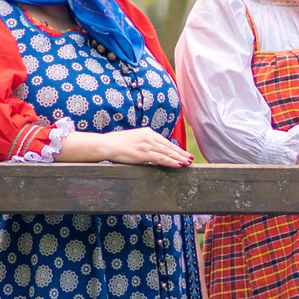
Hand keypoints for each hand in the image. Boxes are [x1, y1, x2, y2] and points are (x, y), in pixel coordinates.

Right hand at [59, 128, 192, 168]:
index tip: (184, 153)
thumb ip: (144, 144)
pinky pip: (161, 159)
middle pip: (169, 147)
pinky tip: (178, 165)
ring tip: (188, 163)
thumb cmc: (117, 143)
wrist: (107, 145)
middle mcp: (150, 137)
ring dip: (179, 158)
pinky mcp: (144, 153)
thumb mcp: (133, 140)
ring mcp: (147, 145)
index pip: (165, 142)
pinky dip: (171, 162)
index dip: (176, 148)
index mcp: (148, 133)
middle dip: (181, 153)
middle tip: (191, 158)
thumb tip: (151, 151)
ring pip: (168, 153)